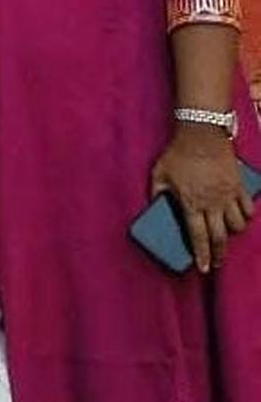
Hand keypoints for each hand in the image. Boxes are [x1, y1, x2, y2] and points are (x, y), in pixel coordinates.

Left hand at [151, 125, 252, 273]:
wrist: (202, 133)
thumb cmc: (177, 153)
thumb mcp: (158, 175)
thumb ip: (156, 194)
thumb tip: (154, 207)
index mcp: (191, 204)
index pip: (198, 237)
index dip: (202, 255)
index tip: (204, 268)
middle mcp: (212, 203)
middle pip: (220, 236)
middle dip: (219, 254)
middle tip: (217, 263)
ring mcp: (228, 194)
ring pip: (237, 224)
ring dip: (233, 234)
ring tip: (227, 237)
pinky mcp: (239, 184)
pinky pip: (248, 207)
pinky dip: (246, 216)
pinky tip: (241, 219)